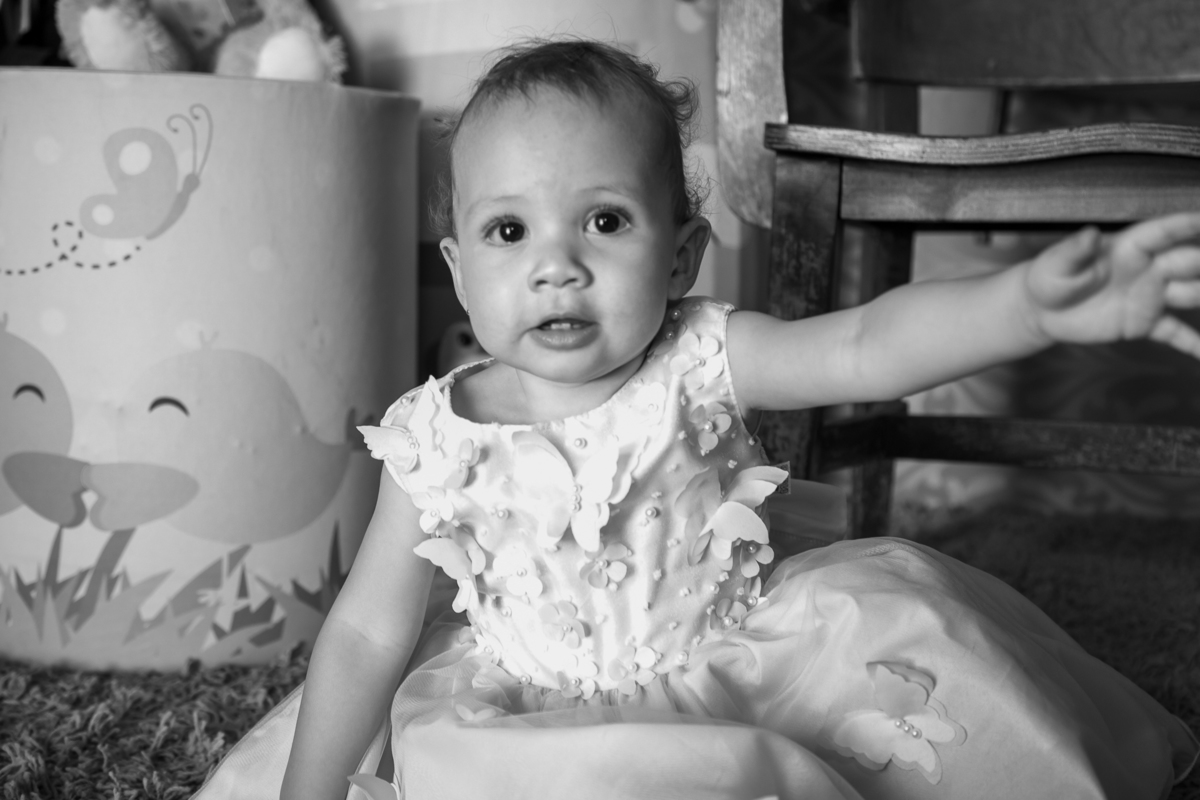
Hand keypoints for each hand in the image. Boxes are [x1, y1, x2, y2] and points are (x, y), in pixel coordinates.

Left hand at [1024, 213, 1199, 356]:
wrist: (1042, 312)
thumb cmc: (1049, 279)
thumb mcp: (1056, 265)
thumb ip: (1074, 251)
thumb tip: (1090, 234)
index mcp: (1130, 249)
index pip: (1165, 233)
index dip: (1187, 225)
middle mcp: (1149, 269)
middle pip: (1191, 263)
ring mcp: (1151, 296)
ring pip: (1193, 294)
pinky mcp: (1144, 323)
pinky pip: (1176, 334)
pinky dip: (1194, 344)